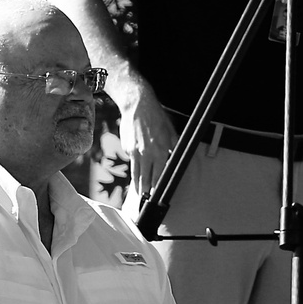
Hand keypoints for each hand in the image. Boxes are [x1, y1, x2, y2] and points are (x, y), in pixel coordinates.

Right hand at [118, 84, 177, 201]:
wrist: (137, 105)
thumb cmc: (157, 117)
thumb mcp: (171, 132)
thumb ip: (173, 147)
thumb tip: (176, 159)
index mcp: (159, 150)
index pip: (159, 175)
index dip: (158, 187)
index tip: (157, 195)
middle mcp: (145, 153)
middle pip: (145, 177)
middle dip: (145, 190)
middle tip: (145, 199)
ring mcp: (134, 151)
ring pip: (136, 172)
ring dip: (137, 184)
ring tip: (139, 193)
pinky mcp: (126, 147)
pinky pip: (131, 160)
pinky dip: (134, 165)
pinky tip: (136, 167)